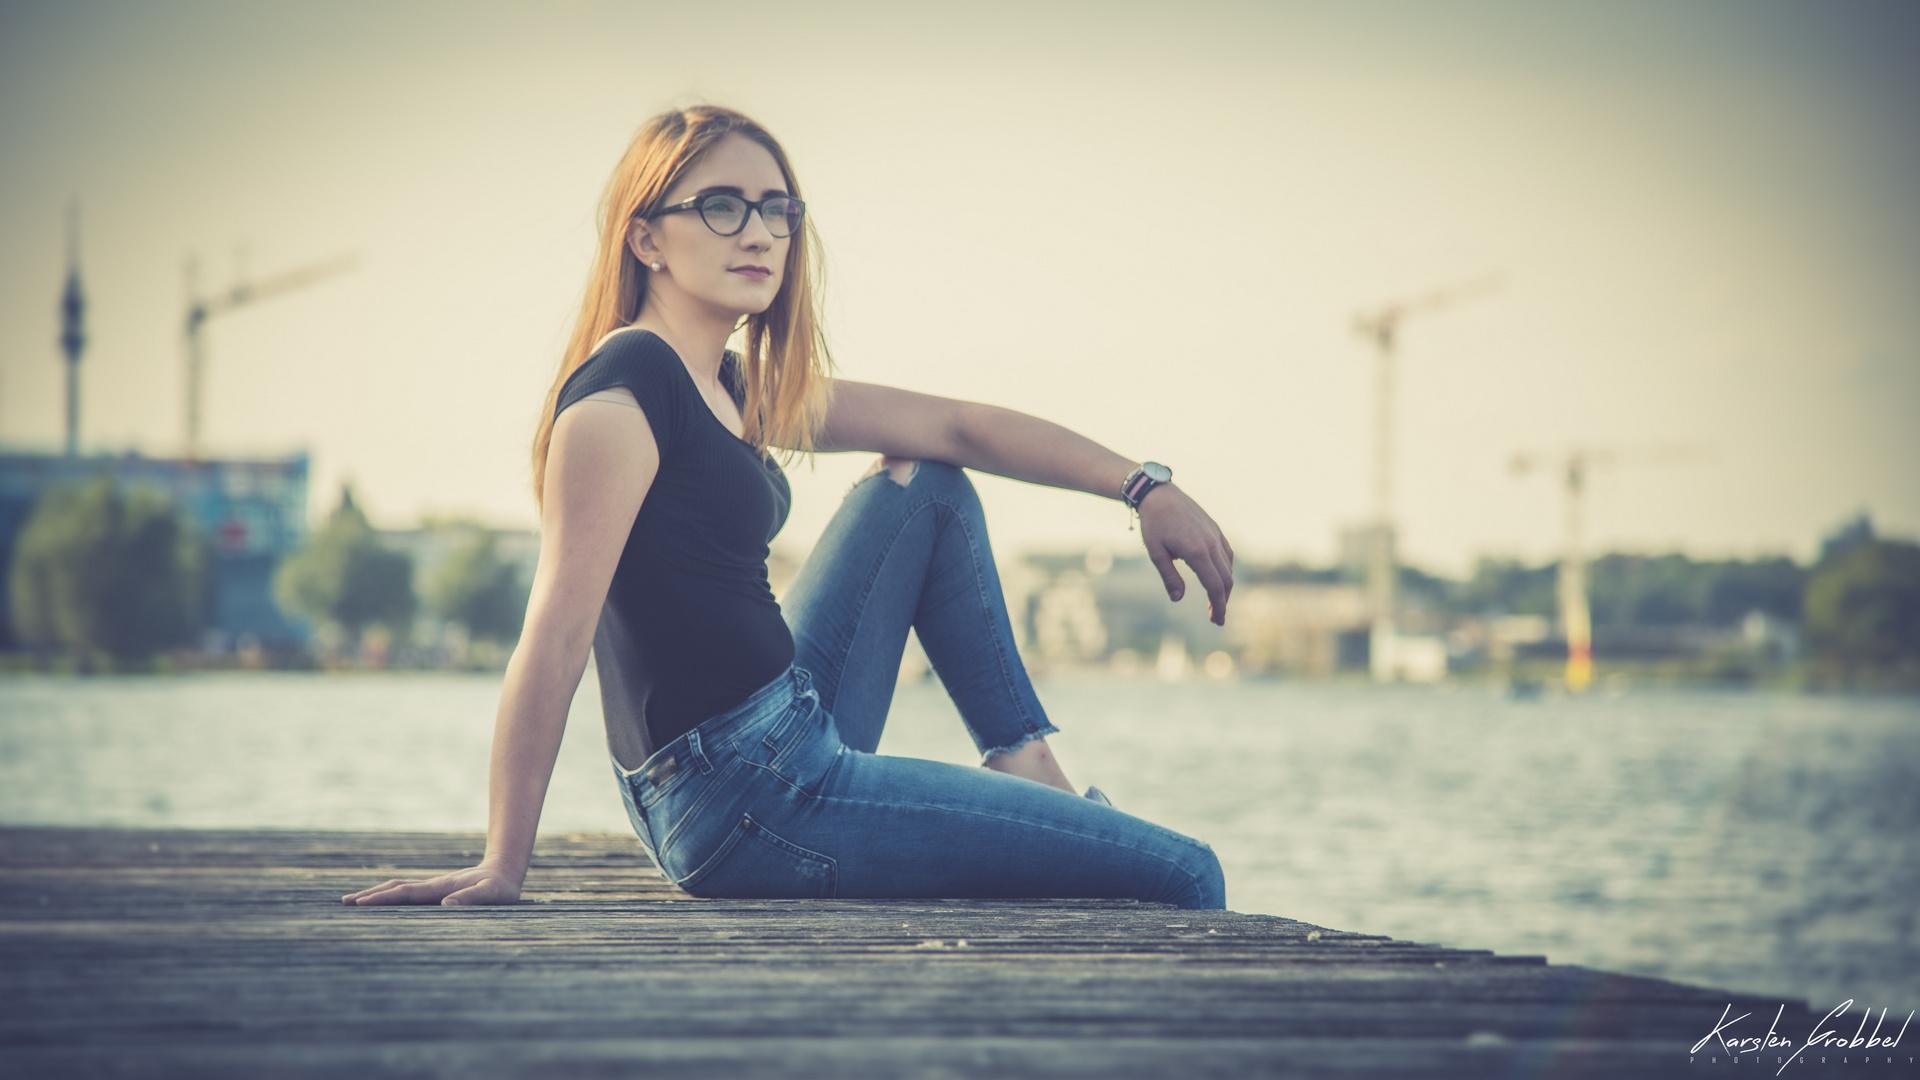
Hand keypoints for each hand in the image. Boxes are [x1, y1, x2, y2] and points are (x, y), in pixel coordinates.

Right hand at [342, 862, 523, 906]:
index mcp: (440, 889)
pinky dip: (390, 895)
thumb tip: (447, 904)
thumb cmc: (501, 888)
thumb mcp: (492, 894)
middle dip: (370, 895)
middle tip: (344, 902)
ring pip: (399, 889)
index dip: (383, 899)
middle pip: (395, 889)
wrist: (504, 870)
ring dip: (377, 894)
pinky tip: (384, 901)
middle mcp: (432, 887)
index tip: (360, 903)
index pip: (405, 894)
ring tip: (354, 900)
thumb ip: (473, 898)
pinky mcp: (436, 891)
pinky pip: (407, 894)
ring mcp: (433, 888)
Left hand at [1137, 483, 1234, 624]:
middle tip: (1216, 618)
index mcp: (1197, 552)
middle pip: (1226, 579)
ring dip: (1225, 586)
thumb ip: (1169, 577)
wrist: (1158, 494)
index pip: (1215, 586)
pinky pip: (1227, 553)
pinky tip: (1218, 577)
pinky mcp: (1215, 528)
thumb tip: (1178, 599)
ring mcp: (1215, 534)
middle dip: (1223, 601)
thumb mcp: (1156, 553)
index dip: (1219, 606)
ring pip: (1228, 566)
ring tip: (1215, 601)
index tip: (1217, 621)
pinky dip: (1226, 569)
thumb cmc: (1154, 524)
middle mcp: (1211, 543)